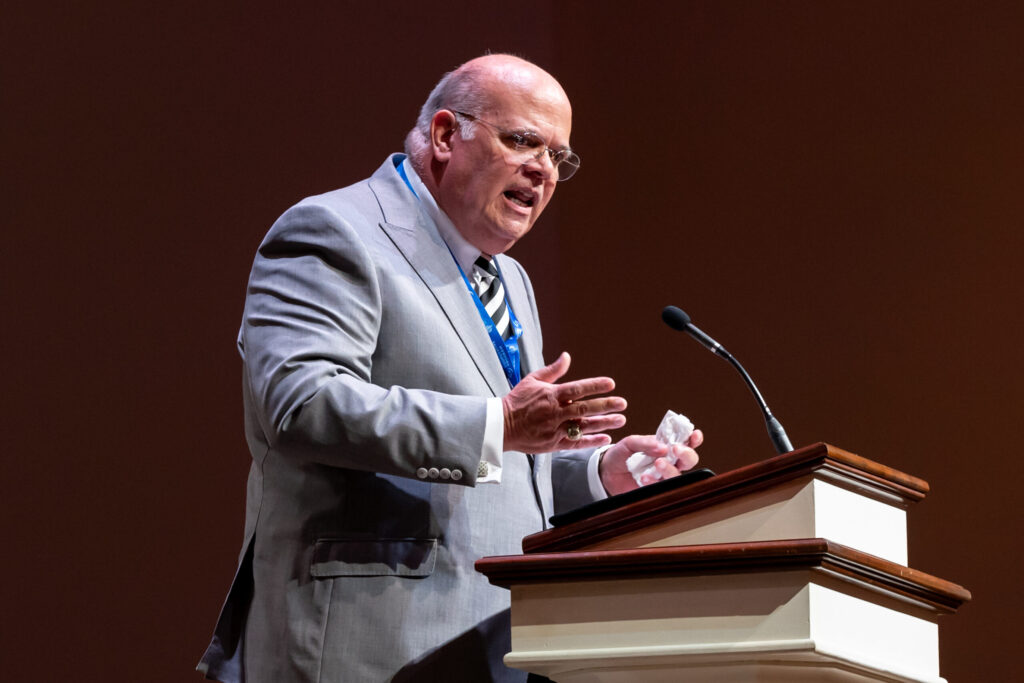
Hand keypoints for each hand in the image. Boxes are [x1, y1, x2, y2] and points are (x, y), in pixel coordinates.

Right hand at [502, 352, 626, 452]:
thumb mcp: (532, 380)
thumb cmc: (517, 401)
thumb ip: (553, 370)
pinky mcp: (553, 444)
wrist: (501, 426)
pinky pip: (575, 443)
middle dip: (605, 406)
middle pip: (584, 408)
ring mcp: (554, 429)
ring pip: (583, 426)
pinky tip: (606, 438)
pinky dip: (591, 441)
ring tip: (621, 420)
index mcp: (550, 395)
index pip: (576, 389)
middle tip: (622, 403)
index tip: (610, 383)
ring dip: (603, 423)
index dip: (594, 386)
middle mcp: (554, 412)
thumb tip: (567, 356)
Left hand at [598, 430, 703, 495]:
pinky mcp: (655, 490)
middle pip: (689, 460)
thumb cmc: (621, 455)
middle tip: (675, 449)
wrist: (605, 472)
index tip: (694, 435)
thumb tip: (663, 447)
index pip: (686, 442)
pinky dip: (655, 482)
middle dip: (686, 454)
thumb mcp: (629, 443)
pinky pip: (662, 488)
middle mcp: (669, 462)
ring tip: (658, 463)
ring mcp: (663, 477)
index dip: (694, 439)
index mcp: (666, 447)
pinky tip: (644, 478)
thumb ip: (646, 442)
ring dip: (671, 469)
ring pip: (678, 476)